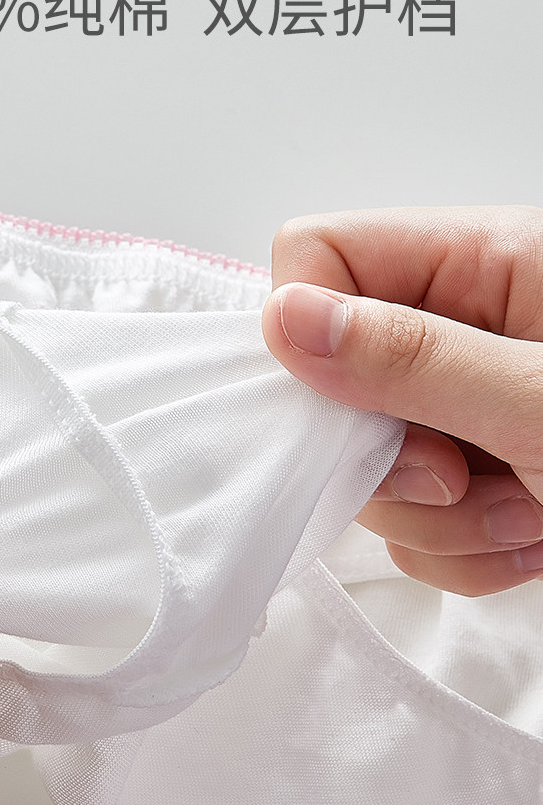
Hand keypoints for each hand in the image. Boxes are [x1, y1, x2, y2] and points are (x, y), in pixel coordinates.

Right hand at [261, 206, 542, 596]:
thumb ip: (414, 357)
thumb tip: (287, 319)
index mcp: (479, 260)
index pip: (317, 255)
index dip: (308, 330)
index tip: (358, 406)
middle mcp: (460, 324)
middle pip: (331, 375)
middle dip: (387, 452)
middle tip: (459, 474)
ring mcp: (463, 400)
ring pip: (368, 461)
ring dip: (439, 516)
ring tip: (529, 510)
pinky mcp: (473, 467)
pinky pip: (411, 519)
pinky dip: (463, 550)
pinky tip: (533, 536)